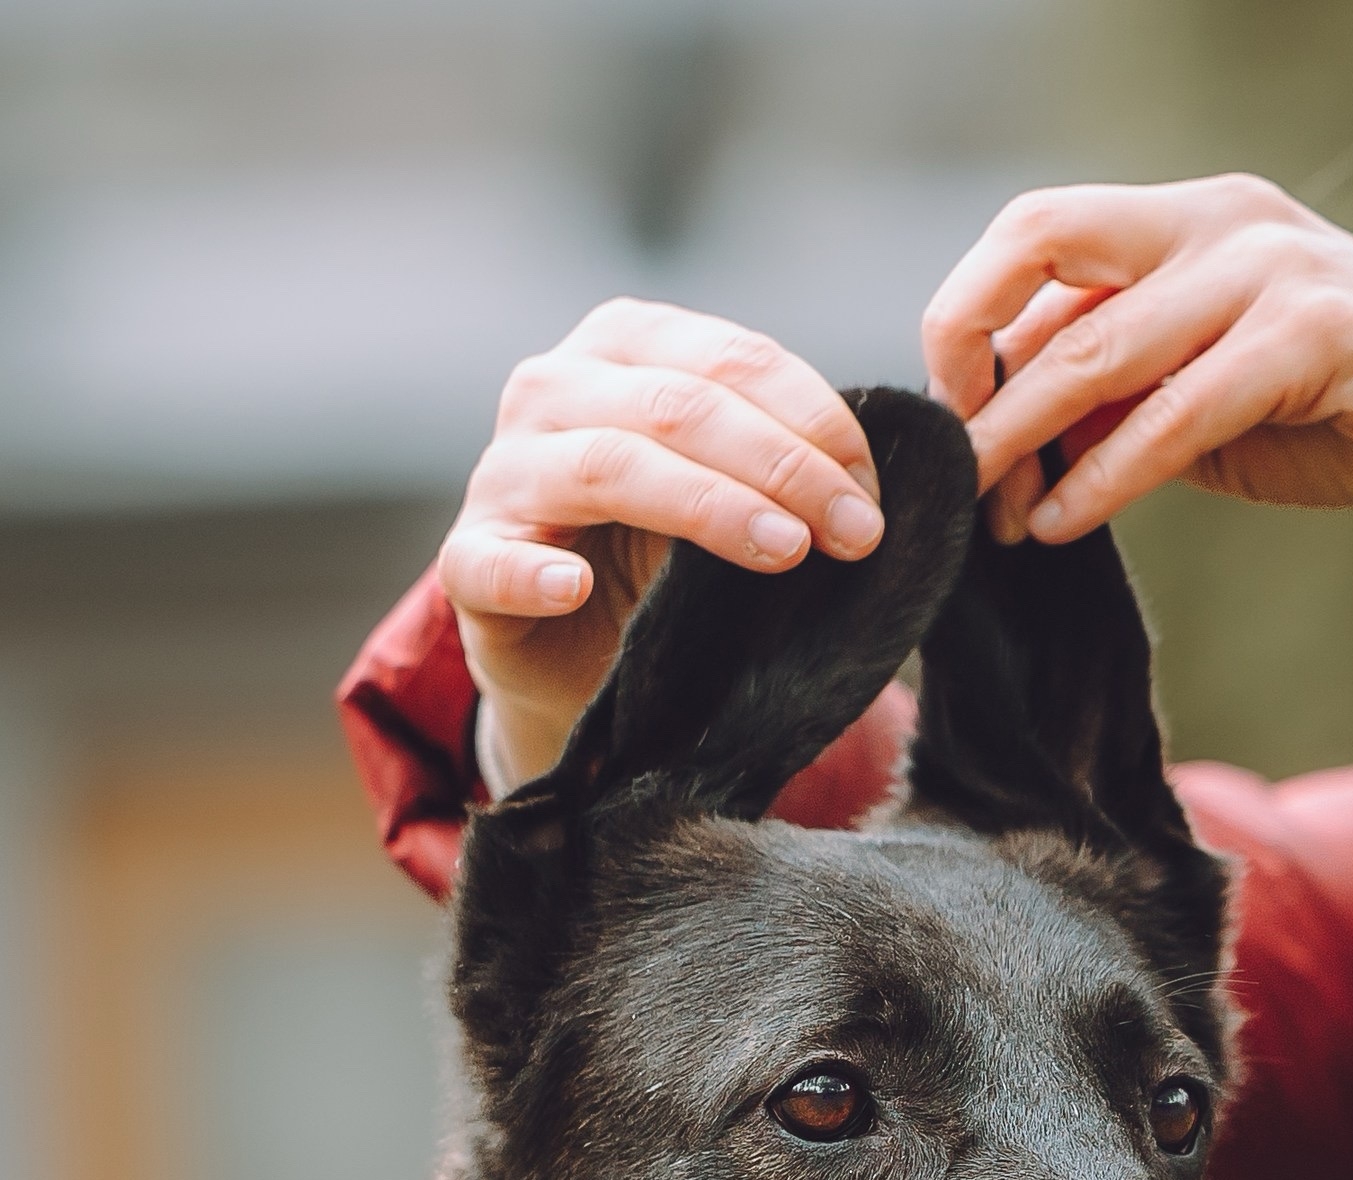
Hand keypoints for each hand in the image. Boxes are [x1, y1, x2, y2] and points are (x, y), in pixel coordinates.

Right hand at [438, 300, 886, 786]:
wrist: (577, 651)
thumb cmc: (663, 554)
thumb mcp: (729, 491)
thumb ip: (780, 466)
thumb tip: (876, 485)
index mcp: (624, 347)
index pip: (728, 359)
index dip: (811, 419)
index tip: (874, 490)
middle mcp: (553, 389)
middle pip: (677, 406)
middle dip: (782, 466)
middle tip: (855, 532)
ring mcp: (503, 472)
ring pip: (608, 465)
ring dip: (706, 507)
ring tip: (784, 551)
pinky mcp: (468, 561)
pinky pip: (493, 562)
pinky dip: (534, 573)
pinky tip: (577, 588)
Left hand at [921, 179, 1352, 571]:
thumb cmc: (1348, 407)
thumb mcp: (1204, 398)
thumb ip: (1117, 396)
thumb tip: (1006, 440)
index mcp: (1186, 219)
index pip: (1033, 235)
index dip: (968, 322)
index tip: (951, 421)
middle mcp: (1219, 219)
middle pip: (1037, 249)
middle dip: (970, 365)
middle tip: (949, 469)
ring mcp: (1267, 267)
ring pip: (1095, 347)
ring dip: (1021, 442)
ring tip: (990, 516)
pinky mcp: (1312, 333)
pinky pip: (1174, 412)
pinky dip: (1104, 477)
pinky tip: (1062, 524)